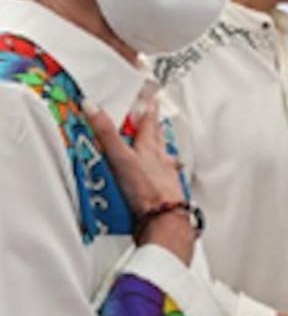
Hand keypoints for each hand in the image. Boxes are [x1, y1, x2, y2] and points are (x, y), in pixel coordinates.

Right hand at [85, 98, 181, 214]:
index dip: (149, 108)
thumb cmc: (147, 189)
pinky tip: (154, 178)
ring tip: (155, 145)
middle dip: (155, 127)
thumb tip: (92, 107)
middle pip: (158, 138)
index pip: (149, 121)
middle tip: (154, 117)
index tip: (152, 98)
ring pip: (162, 157)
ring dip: (158, 149)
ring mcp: (166, 175)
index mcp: (150, 147)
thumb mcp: (121, 157)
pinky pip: (162, 178)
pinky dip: (158, 175)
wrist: (164, 217)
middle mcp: (161, 158)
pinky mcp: (165, 191)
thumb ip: (106, 133)